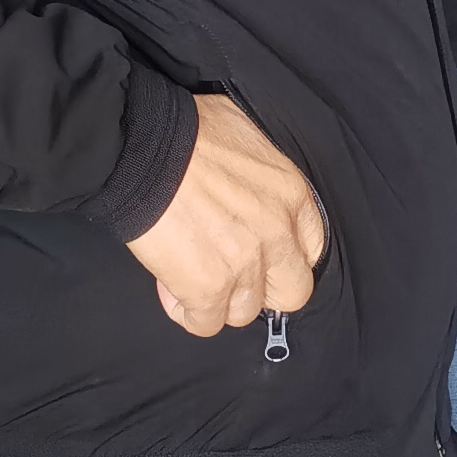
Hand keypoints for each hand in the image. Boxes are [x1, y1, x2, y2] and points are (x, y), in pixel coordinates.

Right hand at [127, 92, 326, 337]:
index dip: (282, 256)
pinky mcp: (208, 288)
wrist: (145, 149)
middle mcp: (278, 234)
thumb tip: (248, 183)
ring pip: (245, 313)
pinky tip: (172, 289)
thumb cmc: (188, 132)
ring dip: (219, 300)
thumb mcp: (247, 136)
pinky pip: (206, 324)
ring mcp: (246, 265)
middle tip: (229, 272)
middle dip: (261, 289)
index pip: (311, 249)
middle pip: (292, 292)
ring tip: (192, 276)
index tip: (258, 254)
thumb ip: (262, 173)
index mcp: (292, 196)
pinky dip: (188, 313)